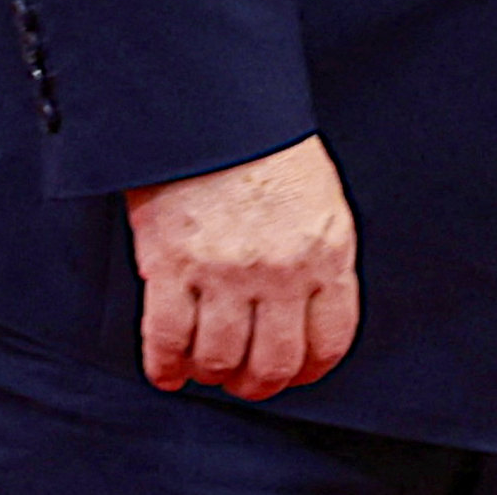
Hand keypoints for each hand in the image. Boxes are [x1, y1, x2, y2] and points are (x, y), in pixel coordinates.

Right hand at [126, 134, 358, 399]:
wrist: (214, 111)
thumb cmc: (269, 151)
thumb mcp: (320, 201)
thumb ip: (320, 257)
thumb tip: (310, 313)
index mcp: (327, 252)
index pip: (331, 339)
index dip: (311, 369)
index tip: (297, 374)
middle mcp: (281, 270)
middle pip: (274, 363)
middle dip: (260, 384)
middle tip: (246, 382)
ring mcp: (226, 272)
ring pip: (220, 360)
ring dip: (212, 375)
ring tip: (206, 370)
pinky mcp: (173, 268)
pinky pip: (167, 342)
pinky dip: (165, 368)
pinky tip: (168, 372)